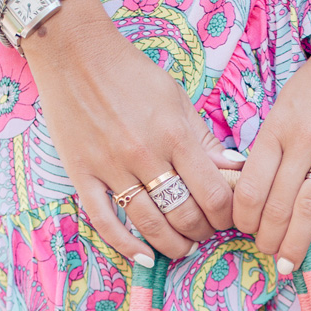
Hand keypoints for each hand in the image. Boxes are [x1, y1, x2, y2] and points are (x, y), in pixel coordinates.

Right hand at [23, 0, 240, 263]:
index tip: (228, 218)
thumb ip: (204, 138)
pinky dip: (126, 245)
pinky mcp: (82, 174)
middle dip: (202, 231)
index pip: (214, 194)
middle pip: (184, 214)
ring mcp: (110, 167)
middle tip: (205, 231)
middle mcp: (144, 155)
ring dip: (172, 244)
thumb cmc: (131, 73)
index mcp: (174, 134)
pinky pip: (105, 222)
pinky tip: (143, 257)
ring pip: (149, 224)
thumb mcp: (177, 98)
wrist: (74, 53)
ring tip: (182, 247)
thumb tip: (235, 169)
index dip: (227, 215)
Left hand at [231, 33, 310, 271]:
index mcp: (277, 126)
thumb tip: (253, 187)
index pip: (251, 185)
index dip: (244, 217)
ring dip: (296, 243)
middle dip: (268, 238)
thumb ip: (272, 142)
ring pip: (310, 208)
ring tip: (288, 264)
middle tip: (267, 254)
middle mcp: (305, 139)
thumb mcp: (285, 103)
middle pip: (278, 204)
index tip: (245, 230)